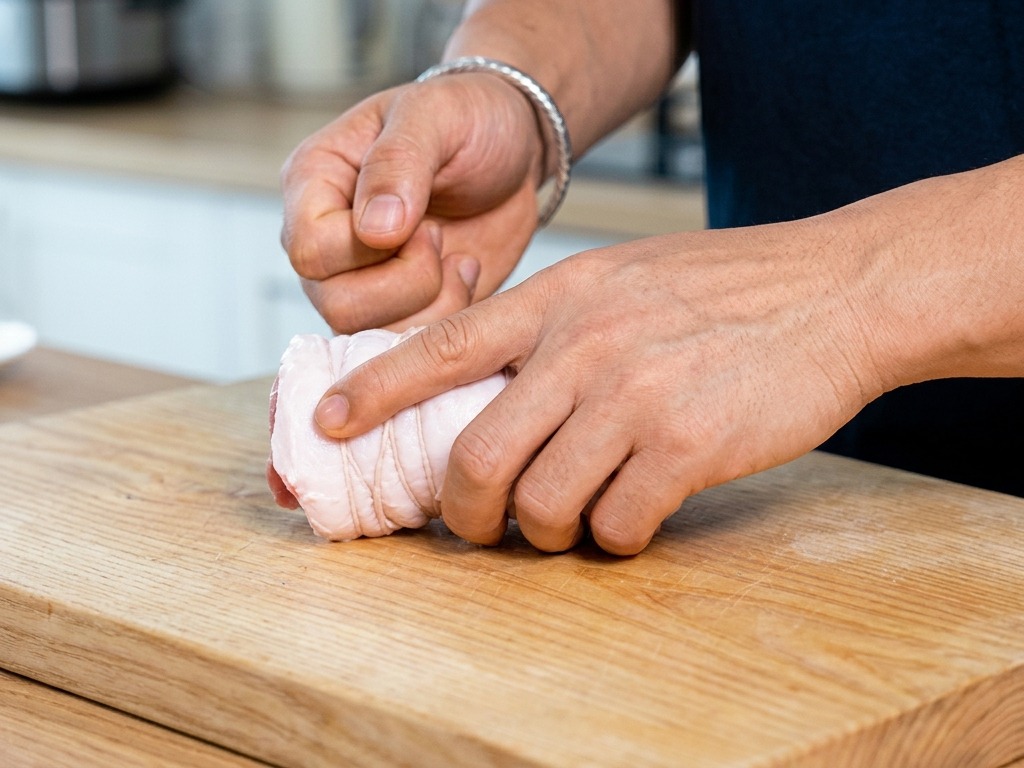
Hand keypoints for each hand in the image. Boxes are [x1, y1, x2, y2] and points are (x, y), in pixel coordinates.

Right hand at [280, 74, 546, 333]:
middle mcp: (327, 240)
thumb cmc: (467, 119)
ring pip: (371, 334)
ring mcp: (360, 281)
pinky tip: (464, 271)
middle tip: (438, 236)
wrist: (514, 150)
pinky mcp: (401, 308)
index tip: (417, 218)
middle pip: (336, 304)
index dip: (365, 249)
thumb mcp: (435, 118)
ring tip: (455, 254)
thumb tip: (374, 230)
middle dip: (406, 282)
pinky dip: (448, 316)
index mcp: (314, 183)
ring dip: (431, 302)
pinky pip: (410, 344)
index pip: (309, 249)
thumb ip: (399, 162)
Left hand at [310, 213, 889, 554]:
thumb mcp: (624, 280)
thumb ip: (557, 326)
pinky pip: (616, 525)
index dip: (375, 389)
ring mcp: (633, 396)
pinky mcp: (686, 446)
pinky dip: (615, 537)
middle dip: (463, 512)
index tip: (328, 422)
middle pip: (476, 454)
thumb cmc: (726, 291)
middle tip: (477, 528)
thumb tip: (496, 392)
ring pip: (541, 503)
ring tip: (571, 523)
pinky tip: (636, 515)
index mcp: (561, 299)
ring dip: (546, 533)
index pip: (442, 346)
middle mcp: (584, 346)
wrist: (834, 293)